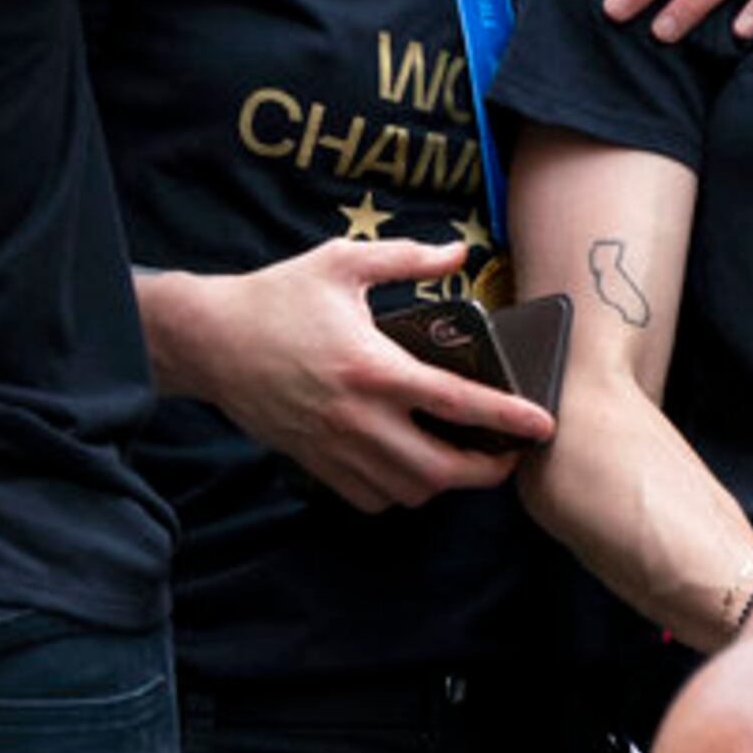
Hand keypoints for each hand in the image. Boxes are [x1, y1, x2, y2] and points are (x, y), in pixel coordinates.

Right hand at [180, 236, 552, 512]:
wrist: (209, 340)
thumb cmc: (278, 297)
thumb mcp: (343, 262)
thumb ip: (407, 257)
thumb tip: (460, 253)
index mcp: (373, 367)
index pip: (456, 402)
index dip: (507, 417)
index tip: (543, 425)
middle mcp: (357, 418)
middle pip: (439, 469)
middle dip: (485, 471)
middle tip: (509, 454)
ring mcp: (334, 448)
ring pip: (407, 492)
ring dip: (443, 482)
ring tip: (463, 457)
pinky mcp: (314, 464)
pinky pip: (370, 499)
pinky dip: (399, 491)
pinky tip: (411, 465)